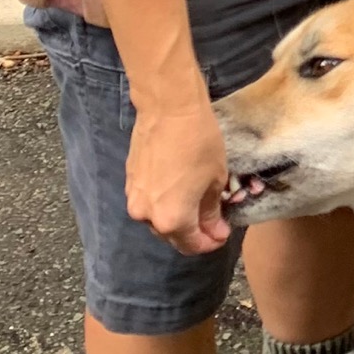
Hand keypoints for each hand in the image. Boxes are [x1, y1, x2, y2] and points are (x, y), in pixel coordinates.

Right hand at [126, 91, 232, 255]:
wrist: (168, 109)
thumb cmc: (199, 143)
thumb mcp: (215, 180)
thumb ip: (211, 212)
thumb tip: (215, 230)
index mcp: (171, 220)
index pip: (192, 244)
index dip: (210, 242)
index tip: (223, 232)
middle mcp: (147, 216)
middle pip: (172, 236)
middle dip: (194, 233)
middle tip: (214, 222)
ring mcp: (134, 199)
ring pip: (158, 220)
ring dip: (178, 219)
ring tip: (198, 206)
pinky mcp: (129, 182)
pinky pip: (149, 203)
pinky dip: (164, 204)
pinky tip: (179, 193)